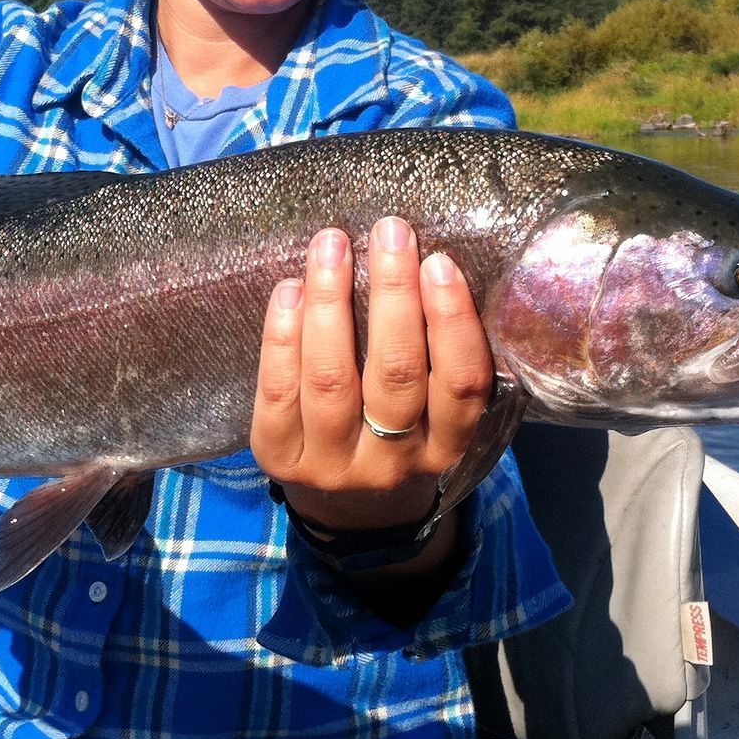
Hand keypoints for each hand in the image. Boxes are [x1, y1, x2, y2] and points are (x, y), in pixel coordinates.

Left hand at [251, 216, 494, 539]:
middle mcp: (391, 462)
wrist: (347, 508)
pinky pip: (279, 391)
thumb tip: (424, 262)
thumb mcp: (435, 414)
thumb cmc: (400, 432)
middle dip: (392, 294)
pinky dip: (282, 335)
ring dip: (331, 302)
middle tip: (389, 231)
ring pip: (332, 378)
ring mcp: (332, 464)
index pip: (460, 384)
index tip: (439, 261)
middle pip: (395, 374)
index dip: (451, 321)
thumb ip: (438, 358)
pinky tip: (290, 289)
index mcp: (446, 448)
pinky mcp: (280, 458)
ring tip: (332, 245)